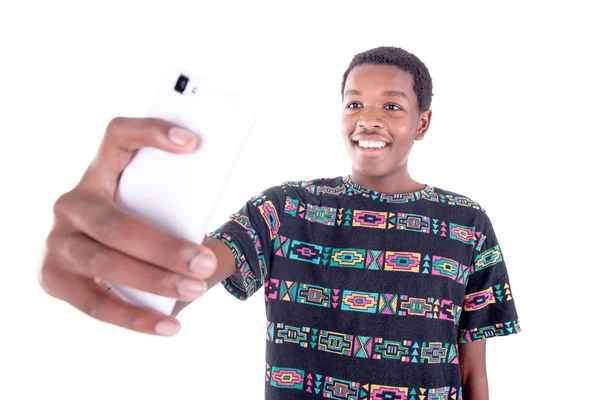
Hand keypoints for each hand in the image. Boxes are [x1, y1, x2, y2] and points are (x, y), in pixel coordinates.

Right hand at [38, 117, 216, 335]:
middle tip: (204, 262)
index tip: (192, 142)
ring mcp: (57, 242)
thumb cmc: (149, 227)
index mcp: (100, 173)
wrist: (118, 262)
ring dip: (152, 281)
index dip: (150, 132)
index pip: (118, 137)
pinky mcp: (53, 280)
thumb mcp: (161, 212)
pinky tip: (170, 326)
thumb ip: (178, 212)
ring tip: (194, 289)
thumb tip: (208, 236)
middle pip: (114, 223)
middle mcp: (71, 203)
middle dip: (162, 247)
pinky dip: (136, 318)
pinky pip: (96, 305)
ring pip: (103, 264)